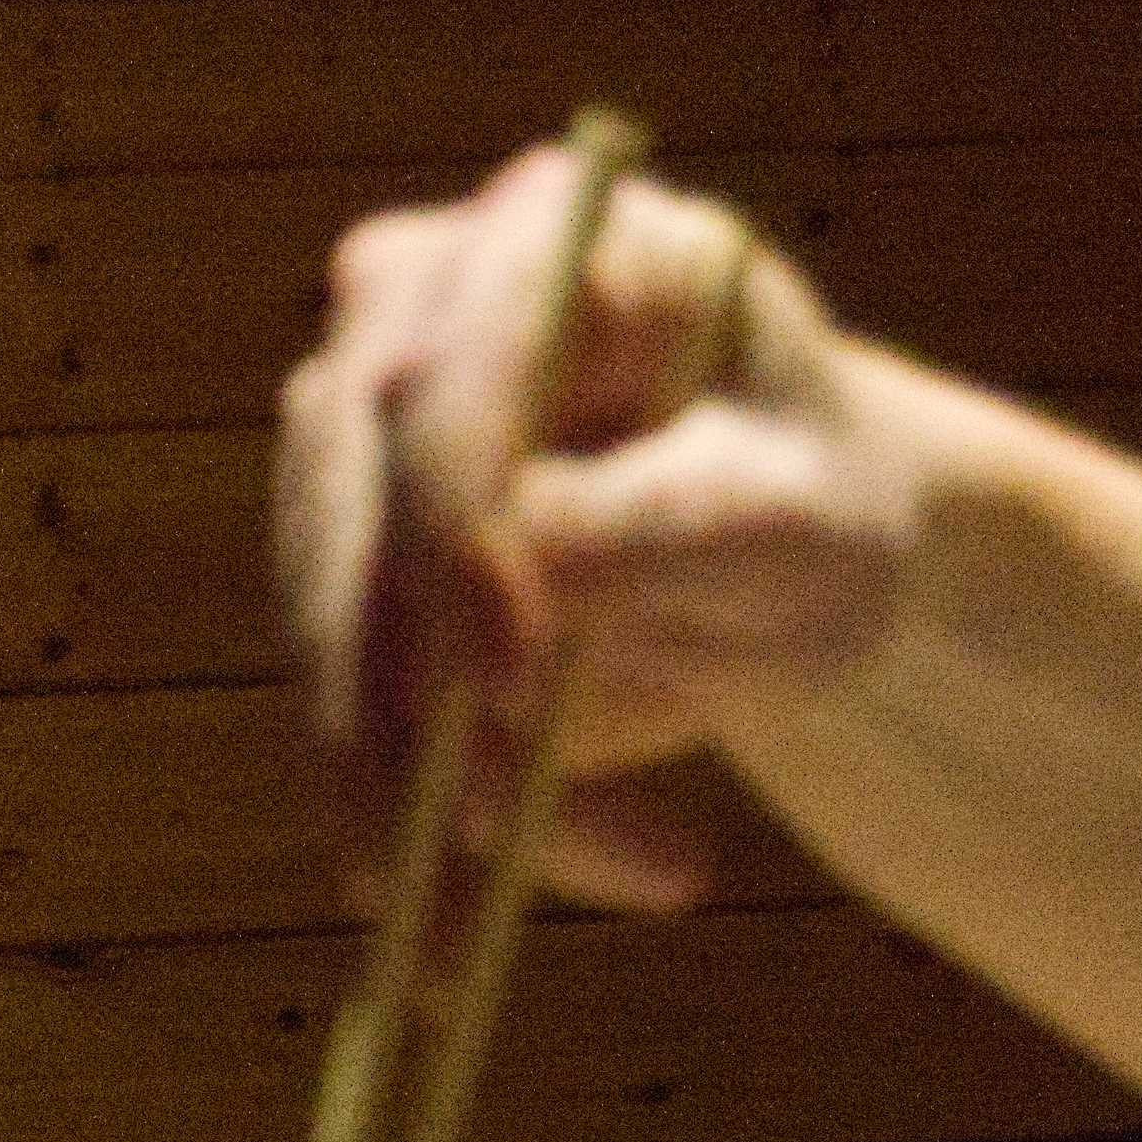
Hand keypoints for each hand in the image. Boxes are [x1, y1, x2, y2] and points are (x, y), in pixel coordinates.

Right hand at [279, 142, 902, 909]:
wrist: (782, 554)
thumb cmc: (812, 502)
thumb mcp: (798, 516)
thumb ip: (674, 522)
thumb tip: (528, 563)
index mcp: (549, 241)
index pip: (450, 382)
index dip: (455, 531)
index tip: (505, 681)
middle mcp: (411, 309)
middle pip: (354, 516)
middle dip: (417, 708)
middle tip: (507, 846)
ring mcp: (345, 431)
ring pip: (331, 637)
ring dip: (422, 798)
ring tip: (621, 876)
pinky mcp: (329, 552)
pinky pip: (339, 706)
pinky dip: (416, 821)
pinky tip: (503, 900)